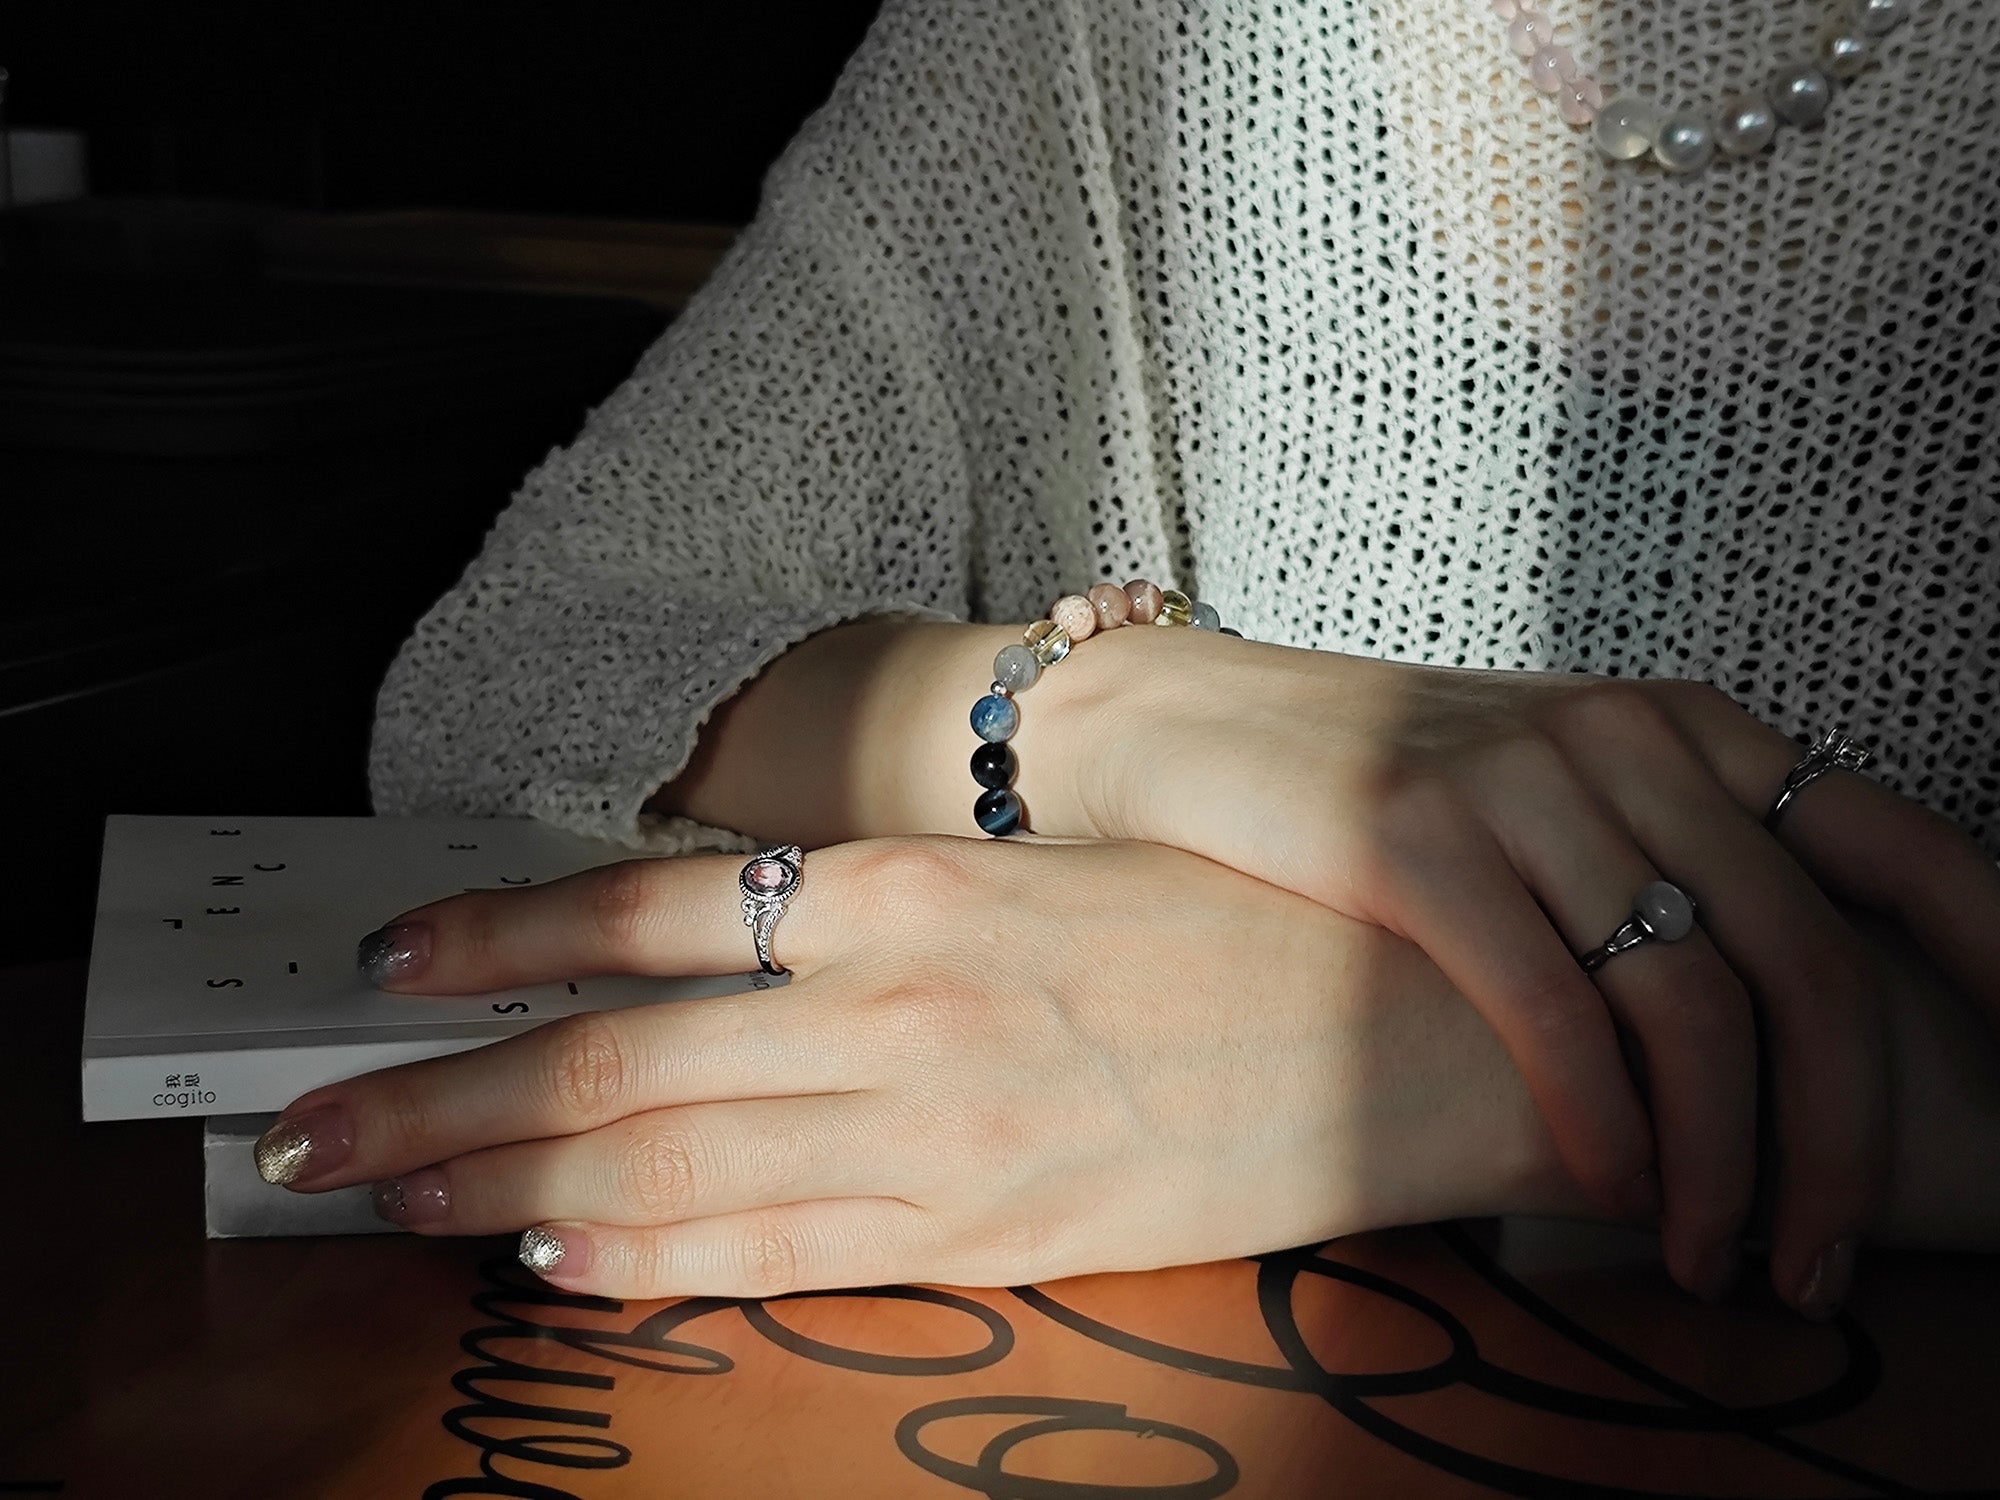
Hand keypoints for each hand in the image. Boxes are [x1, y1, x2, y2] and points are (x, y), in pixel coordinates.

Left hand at [260, 836, 1554, 1297]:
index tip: (391, 955)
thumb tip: (722, 913)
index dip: (501, 931)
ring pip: (674, 1161)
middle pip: (622, 1053)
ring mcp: (946, 1132)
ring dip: (509, 1179)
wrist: (1424, 1028)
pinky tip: (557, 1265)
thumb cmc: (1240, 922)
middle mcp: (910, 1006)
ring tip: (385, 1191)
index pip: (654, 903)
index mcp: (923, 886)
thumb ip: (881, 897)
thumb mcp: (1048, 865)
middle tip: (311, 1120)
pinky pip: (788, 1253)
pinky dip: (655, 1260)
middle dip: (445, 1093)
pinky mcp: (994, 1236)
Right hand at [1055, 624, 1999, 1313]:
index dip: (1999, 957)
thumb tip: (1793, 1056)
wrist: (1197, 726)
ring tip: (1714, 1255)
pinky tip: (1605, 1193)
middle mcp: (1628, 739)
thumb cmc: (1391, 794)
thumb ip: (1673, 874)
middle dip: (1840, 1140)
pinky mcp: (1412, 831)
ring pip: (1689, 997)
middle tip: (1818, 1262)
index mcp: (1690, 730)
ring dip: (1722, 1162)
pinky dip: (1599, 1122)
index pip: (1896, 846)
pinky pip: (1551, 1006)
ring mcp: (1520, 777)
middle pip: (1805, 960)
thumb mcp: (1559, 799)